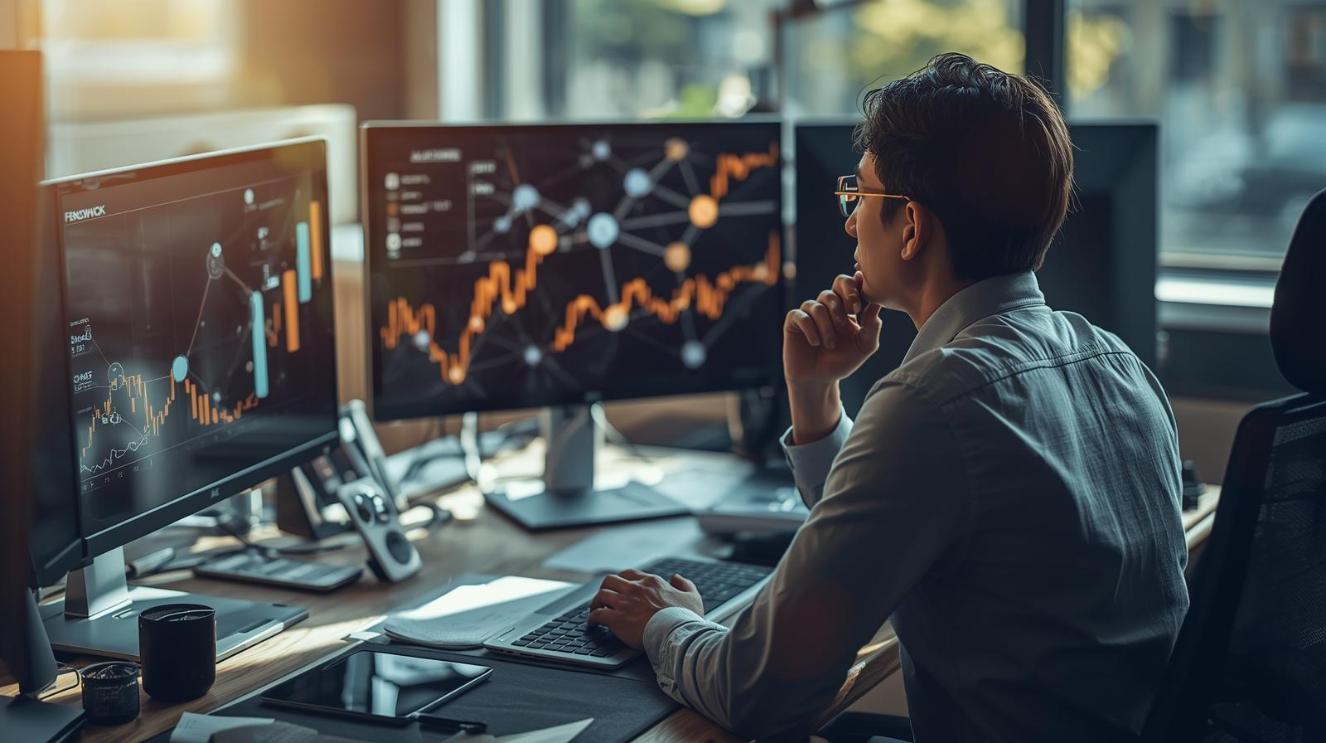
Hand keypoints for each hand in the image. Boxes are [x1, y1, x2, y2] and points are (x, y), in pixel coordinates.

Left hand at [587, 569, 703, 648]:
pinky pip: (597, 615)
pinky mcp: (616, 619)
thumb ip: (685, 585)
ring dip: (596, 602)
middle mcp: (634, 589)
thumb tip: (677, 578)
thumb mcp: (692, 597)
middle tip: (603, 597)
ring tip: (594, 609)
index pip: (629, 574)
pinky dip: (592, 618)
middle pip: (610, 580)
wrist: (677, 634)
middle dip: (605, 588)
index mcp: (650, 582)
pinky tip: (592, 623)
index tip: (620, 588)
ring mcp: (624, 603)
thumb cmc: (685, 619)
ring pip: (601, 595)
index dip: (622, 580)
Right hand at [783, 272, 882, 386]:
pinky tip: (815, 343)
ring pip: (818, 305)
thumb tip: (877, 306)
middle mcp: (828, 306)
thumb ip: (872, 327)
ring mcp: (810, 312)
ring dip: (827, 326)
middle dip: (844, 299)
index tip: (858, 305)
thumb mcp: (863, 347)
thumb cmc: (842, 361)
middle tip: (848, 317)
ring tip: (830, 345)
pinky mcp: (794, 322)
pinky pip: (802, 316)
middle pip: (835, 285)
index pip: (850, 284)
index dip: (855, 287)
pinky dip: (810, 329)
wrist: (818, 379)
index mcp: (846, 307)